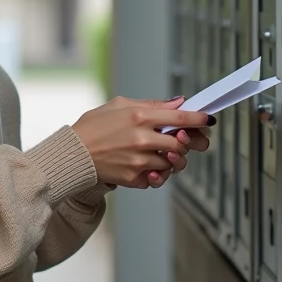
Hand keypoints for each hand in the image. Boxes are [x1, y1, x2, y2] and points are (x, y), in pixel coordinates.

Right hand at [70, 96, 213, 188]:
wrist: (72, 154)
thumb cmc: (94, 126)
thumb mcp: (120, 105)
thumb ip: (152, 104)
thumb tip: (179, 103)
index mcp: (140, 117)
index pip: (181, 119)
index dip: (200, 119)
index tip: (208, 121)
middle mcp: (142, 139)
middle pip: (181, 144)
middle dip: (186, 143)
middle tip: (182, 140)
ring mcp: (139, 161)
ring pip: (172, 163)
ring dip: (171, 159)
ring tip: (162, 153)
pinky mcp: (134, 178)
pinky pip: (157, 178)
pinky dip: (156, 172)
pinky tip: (146, 164)